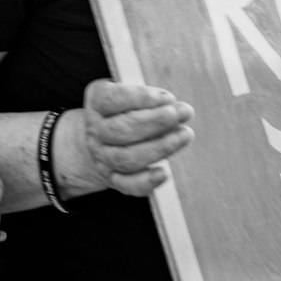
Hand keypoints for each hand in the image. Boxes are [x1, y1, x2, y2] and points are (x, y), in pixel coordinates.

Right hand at [72, 79, 194, 197]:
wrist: (103, 139)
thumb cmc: (126, 109)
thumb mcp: (132, 95)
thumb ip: (150, 99)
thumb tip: (177, 108)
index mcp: (97, 102)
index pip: (111, 99)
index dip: (141, 97)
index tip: (169, 98)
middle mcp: (95, 130)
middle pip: (122, 129)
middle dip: (157, 121)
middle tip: (185, 112)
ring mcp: (102, 156)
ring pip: (126, 158)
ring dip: (160, 147)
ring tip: (185, 134)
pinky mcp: (112, 178)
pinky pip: (126, 185)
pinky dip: (145, 182)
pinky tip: (164, 174)